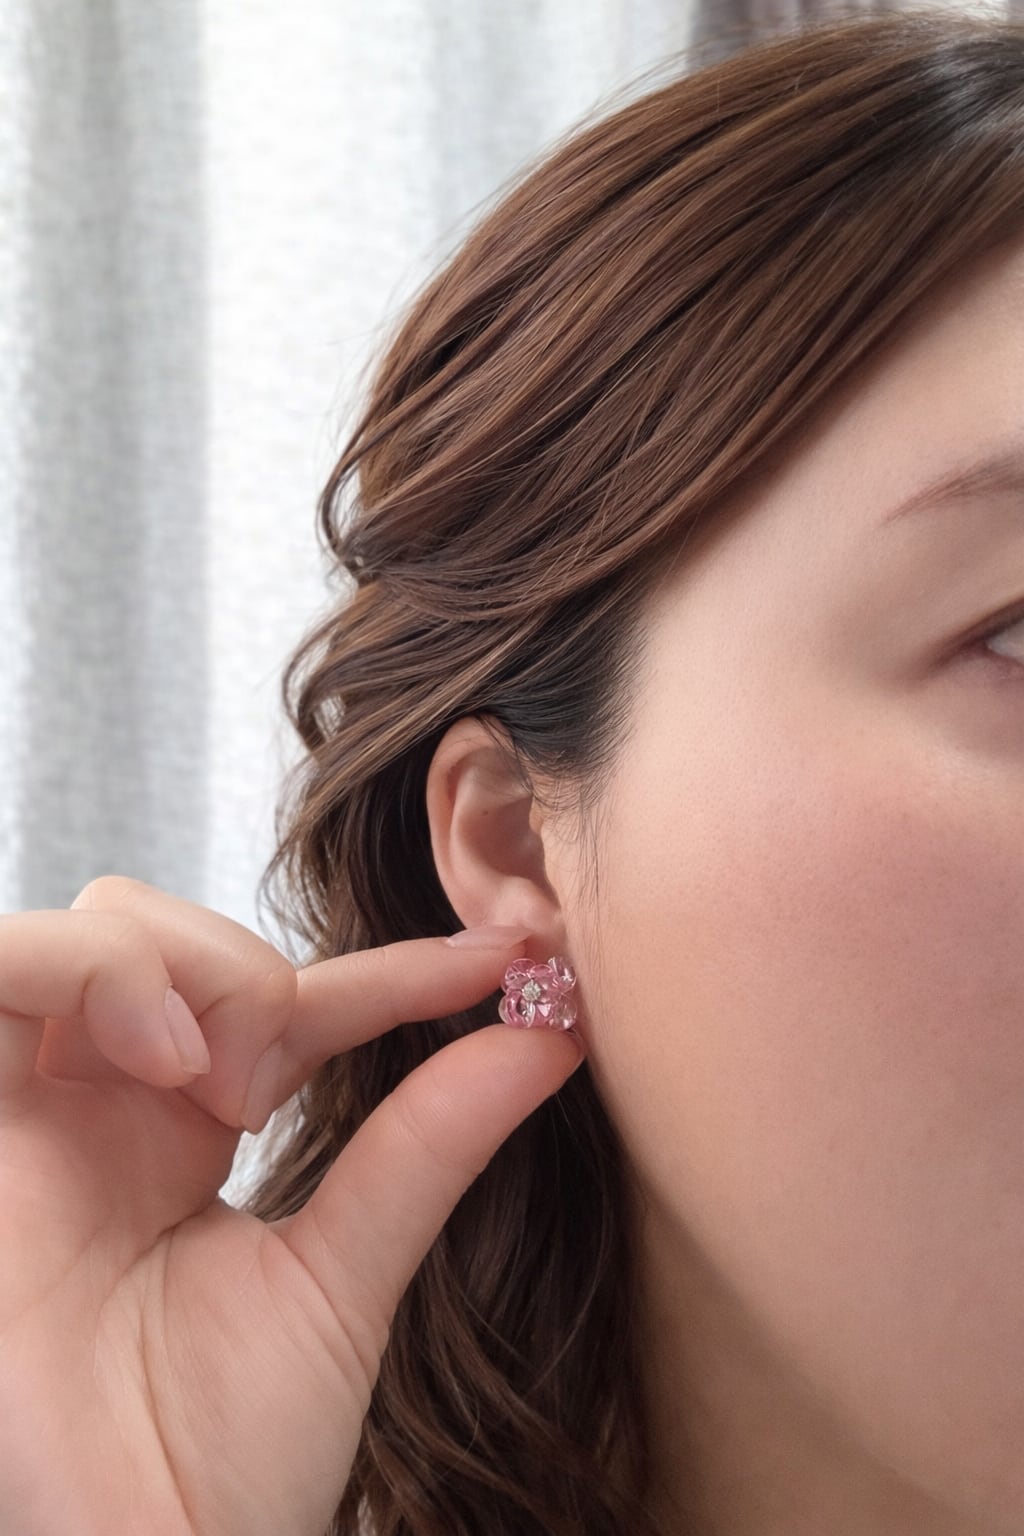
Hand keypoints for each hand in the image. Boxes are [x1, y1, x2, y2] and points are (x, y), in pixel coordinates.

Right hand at [0, 877, 582, 1535]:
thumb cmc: (220, 1461)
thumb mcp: (343, 1277)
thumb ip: (428, 1147)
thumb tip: (550, 1038)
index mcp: (190, 1133)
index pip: (296, 1003)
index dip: (395, 970)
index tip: (502, 962)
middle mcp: (110, 1108)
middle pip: (172, 929)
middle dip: (246, 971)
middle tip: (271, 1093)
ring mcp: (37, 1111)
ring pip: (96, 929)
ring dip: (179, 966)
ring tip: (222, 1082)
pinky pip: (3, 967)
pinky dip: (92, 971)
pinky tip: (164, 1057)